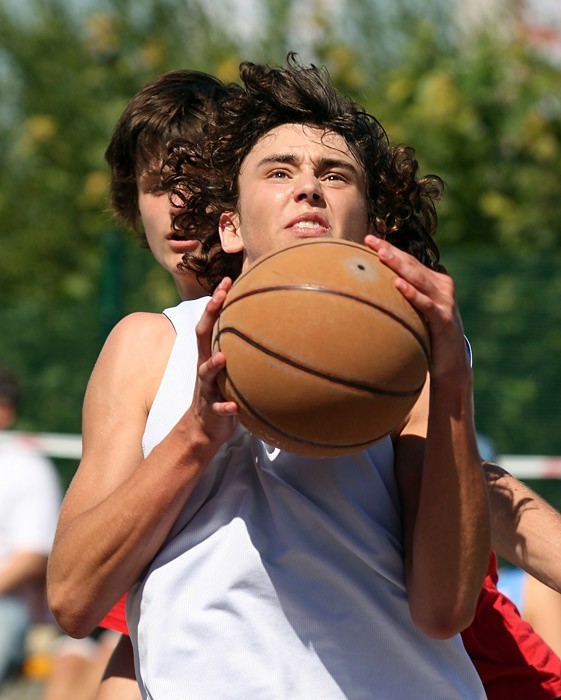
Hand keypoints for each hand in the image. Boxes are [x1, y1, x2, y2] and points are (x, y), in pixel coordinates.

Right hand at [191, 277, 238, 444]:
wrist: (205, 427)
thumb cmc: (223, 390)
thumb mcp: (230, 367)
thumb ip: (240, 348)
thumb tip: (273, 326)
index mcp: (210, 353)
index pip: (209, 322)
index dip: (215, 301)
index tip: (226, 280)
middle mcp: (205, 366)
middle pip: (201, 336)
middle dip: (209, 315)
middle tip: (220, 296)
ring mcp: (206, 388)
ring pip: (205, 373)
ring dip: (213, 365)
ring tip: (222, 357)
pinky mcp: (212, 409)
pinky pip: (217, 408)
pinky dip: (224, 407)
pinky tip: (233, 407)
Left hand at [364, 235, 469, 382]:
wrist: (452, 364)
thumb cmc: (428, 337)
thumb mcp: (416, 313)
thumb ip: (403, 300)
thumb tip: (371, 290)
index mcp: (434, 282)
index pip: (409, 261)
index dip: (390, 248)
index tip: (369, 239)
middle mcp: (442, 287)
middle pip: (412, 265)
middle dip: (390, 251)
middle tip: (371, 240)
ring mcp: (445, 302)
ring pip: (418, 279)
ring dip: (398, 265)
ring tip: (381, 254)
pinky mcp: (444, 319)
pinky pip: (426, 304)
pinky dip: (412, 293)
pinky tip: (398, 285)